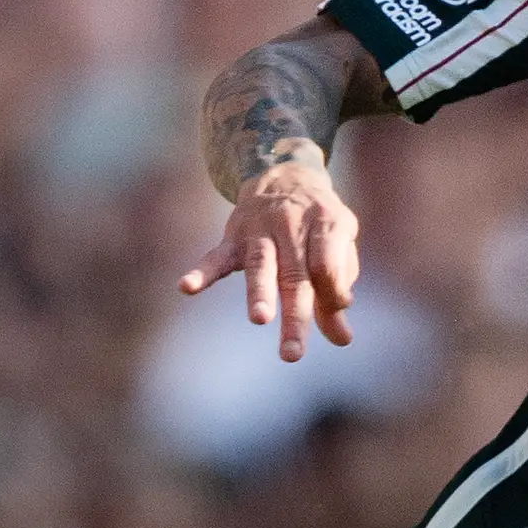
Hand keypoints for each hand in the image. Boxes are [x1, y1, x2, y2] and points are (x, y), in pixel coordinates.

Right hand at [181, 149, 359, 361]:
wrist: (284, 174)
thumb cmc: (318, 224)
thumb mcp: (339, 246)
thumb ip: (338, 292)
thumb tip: (342, 340)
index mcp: (327, 225)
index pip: (328, 266)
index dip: (333, 292)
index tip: (336, 311)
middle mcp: (293, 226)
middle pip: (295, 277)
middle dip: (295, 316)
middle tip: (292, 353)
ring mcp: (260, 231)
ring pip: (260, 265)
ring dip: (259, 293)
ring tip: (259, 319)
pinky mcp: (233, 236)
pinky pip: (216, 256)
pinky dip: (200, 272)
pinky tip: (186, 287)